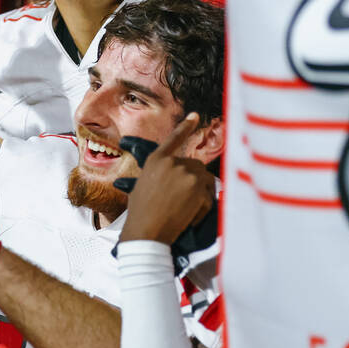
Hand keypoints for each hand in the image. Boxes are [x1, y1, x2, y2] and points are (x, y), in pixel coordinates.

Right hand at [118, 113, 215, 244]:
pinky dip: (201, 209)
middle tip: (185, 200)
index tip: (194, 115)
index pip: (174, 139)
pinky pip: (207, 197)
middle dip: (194, 181)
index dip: (185, 126)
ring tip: (184, 210)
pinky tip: (187, 217)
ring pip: (204, 181)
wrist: (146, 231)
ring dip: (199, 195)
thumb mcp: (143, 185)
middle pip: (195, 166)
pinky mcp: (197, 188)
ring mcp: (186, 174)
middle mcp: (172, 162)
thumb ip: (161, 175)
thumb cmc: (141, 213)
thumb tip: (178, 177)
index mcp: (156, 159)